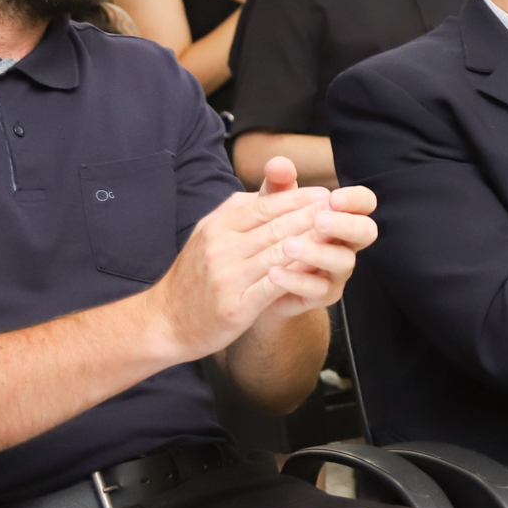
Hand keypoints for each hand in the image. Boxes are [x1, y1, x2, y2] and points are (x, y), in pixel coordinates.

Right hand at [147, 158, 377, 360]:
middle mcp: (221, 246)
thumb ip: (242, 211)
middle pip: (277, 226)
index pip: (266, 205)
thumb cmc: (196, 275)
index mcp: (218, 225)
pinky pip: (274, 285)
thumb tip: (272, 186)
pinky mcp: (235, 305)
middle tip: (343, 209)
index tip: (327, 194)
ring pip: (279, 252)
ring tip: (338, 235)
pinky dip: (298, 276)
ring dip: (313, 242)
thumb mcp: (212, 234)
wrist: (164, 321)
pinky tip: (319, 270)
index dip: (300, 198)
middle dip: (314, 216)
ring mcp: (227, 276)